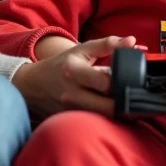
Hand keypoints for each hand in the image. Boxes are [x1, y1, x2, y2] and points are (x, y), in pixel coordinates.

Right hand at [11, 35, 135, 118]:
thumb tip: (132, 42)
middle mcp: (71, 93)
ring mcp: (70, 111)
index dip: (122, 82)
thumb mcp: (82, 50)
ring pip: (103, 119)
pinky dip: (105, 119)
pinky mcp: (70, 122)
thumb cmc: (61, 65)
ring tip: (123, 104)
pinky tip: (110, 112)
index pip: (105, 83)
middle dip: (123, 103)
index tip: (131, 80)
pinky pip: (94, 123)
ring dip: (117, 113)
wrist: (32, 85)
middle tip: (131, 96)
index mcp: (75, 71)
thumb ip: (108, 44)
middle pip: (108, 107)